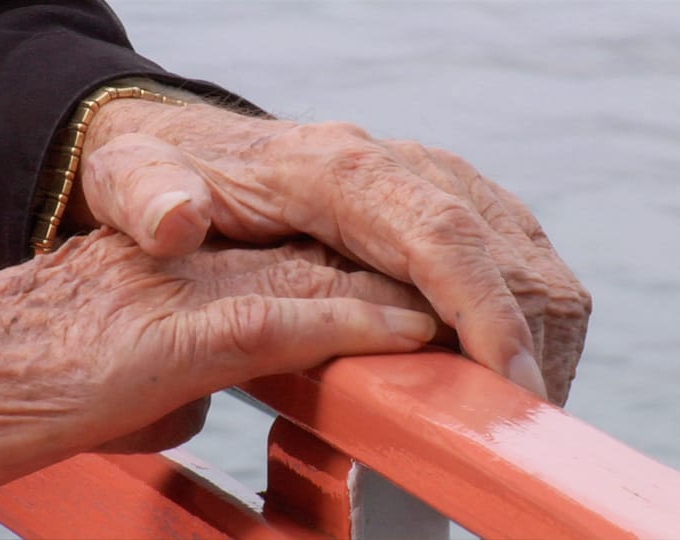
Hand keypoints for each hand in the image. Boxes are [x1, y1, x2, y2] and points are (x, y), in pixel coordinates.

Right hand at [0, 230, 434, 508]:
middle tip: (462, 302)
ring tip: (465, 318)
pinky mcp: (176, 333)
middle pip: (322, 262)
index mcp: (181, 275)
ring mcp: (187, 292)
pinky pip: (286, 321)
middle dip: (398, 282)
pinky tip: (407, 333)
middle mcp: (193, 268)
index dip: (361, 282)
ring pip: (321, 280)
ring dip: (398, 300)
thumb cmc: (17, 384)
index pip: (294, 265)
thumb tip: (199, 402)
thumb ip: (171, 374)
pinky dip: (353, 325)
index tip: (417, 301)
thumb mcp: (114, 375)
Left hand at [69, 100, 590, 403]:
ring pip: (529, 257)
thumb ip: (149, 197)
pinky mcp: (450, 207)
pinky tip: (508, 368)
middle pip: (504, 252)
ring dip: (541, 338)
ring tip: (517, 409)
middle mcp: (406, 169)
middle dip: (527, 343)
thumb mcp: (138, 181)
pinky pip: (520, 257)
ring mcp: (436, 185)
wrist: (196, 152)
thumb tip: (178, 219)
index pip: (440, 235)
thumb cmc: (171, 178)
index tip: (510, 383)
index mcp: (343, 170)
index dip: (486, 310)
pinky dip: (531, 318)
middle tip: (516, 424)